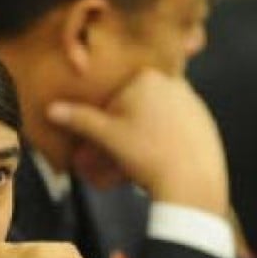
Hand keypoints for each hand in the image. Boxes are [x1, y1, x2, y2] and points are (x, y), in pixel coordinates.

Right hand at [46, 69, 228, 215]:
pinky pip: (176, 126)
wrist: (191, 180)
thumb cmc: (146, 153)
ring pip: (156, 114)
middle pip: (137, 102)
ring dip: (144, 131)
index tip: (105, 138)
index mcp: (147, 77)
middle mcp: (173, 82)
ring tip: (141, 158)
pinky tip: (162, 158)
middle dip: (125, 124)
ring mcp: (193, 101)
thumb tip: (52, 109)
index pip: (116, 93)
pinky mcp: (205, 120)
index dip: (106, 117)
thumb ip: (79, 119)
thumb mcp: (107, 136)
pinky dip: (166, 138)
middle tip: (121, 151)